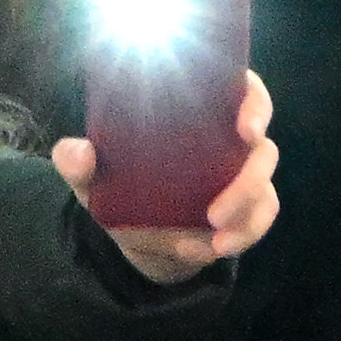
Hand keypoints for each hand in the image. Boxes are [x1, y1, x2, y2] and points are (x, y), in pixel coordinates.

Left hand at [63, 71, 284, 280]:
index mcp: (201, 111)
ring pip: (264, 190)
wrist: (135, 236)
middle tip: (215, 211)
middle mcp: (229, 141)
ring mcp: (242, 178)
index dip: (254, 103)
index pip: (243, 91)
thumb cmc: (119, 185)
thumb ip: (77, 163)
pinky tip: (204, 250)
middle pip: (263, 148)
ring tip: (212, 241)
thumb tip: (79, 152)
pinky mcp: (246, 212)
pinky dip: (238, 239)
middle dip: (250, 179)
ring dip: (243, 218)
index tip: (246, 127)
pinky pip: (258, 223)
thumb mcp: (93, 177)